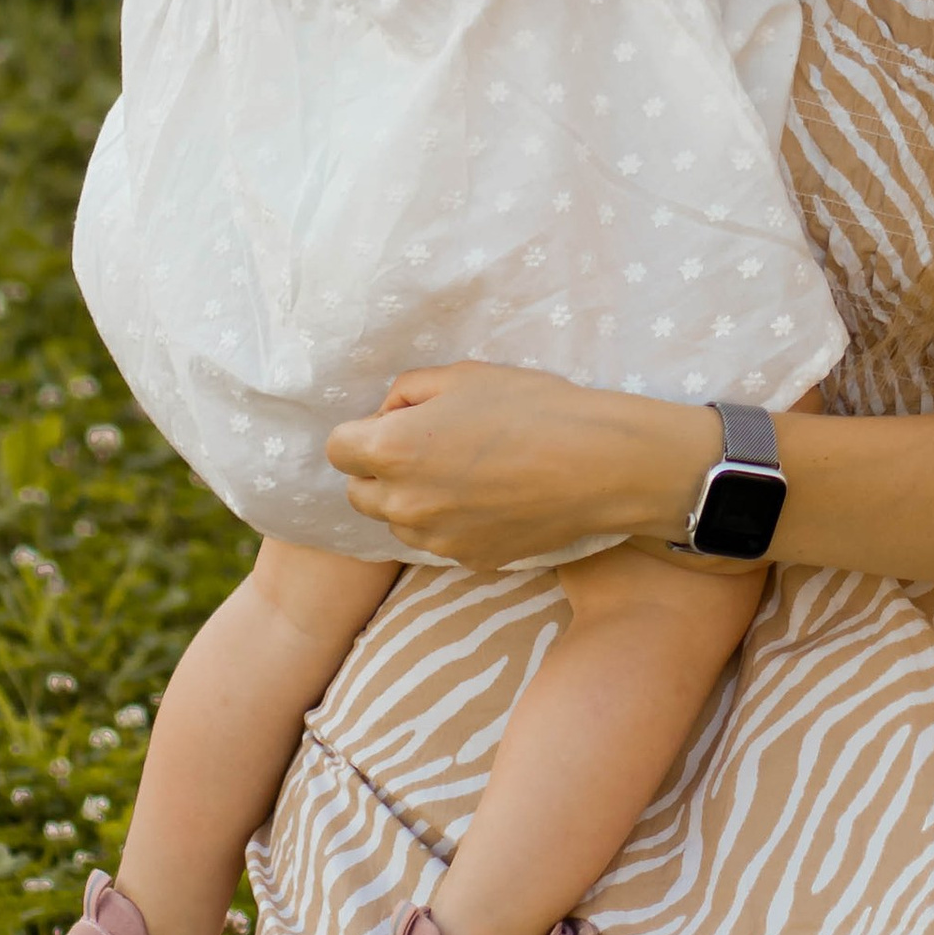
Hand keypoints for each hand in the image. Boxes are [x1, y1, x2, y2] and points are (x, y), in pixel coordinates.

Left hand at [324, 361, 713, 566]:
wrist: (597, 464)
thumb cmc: (532, 408)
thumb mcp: (462, 375)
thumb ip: (407, 391)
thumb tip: (388, 414)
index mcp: (391, 451)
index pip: (336, 449)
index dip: (363, 432)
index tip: (397, 424)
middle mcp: (402, 503)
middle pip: (359, 493)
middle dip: (380, 471)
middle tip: (428, 448)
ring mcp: (435, 539)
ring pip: (399, 522)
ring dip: (413, 500)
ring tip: (464, 474)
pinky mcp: (468, 559)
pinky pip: (439, 541)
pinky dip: (451, 523)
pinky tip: (490, 498)